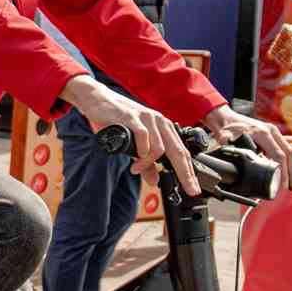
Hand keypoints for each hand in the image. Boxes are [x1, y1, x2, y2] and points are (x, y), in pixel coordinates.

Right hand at [61, 75, 200, 196]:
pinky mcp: (132, 117)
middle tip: (190, 189)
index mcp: (163, 127)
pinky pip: (143, 138)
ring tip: (136, 169)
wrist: (98, 100)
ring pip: (159, 148)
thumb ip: (146, 163)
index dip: (189, 172)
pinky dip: (140, 153)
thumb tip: (154, 181)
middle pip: (178, 151)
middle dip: (185, 173)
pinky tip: (134, 160)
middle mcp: (159, 121)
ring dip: (148, 163)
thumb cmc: (117, 121)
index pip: (182, 152)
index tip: (193, 189)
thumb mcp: (134, 145)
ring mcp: (147, 118)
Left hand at [202, 104, 291, 190]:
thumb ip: (229, 149)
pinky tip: (287, 172)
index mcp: (262, 133)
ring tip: (291, 183)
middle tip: (291, 187)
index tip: (282, 183)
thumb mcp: (226, 140)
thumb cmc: (227, 129)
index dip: (282, 171)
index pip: (278, 154)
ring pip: (289, 150)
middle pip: (288, 153)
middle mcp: (271, 130)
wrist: (227, 118)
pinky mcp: (273, 134)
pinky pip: (284, 148)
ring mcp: (273, 131)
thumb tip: (228, 161)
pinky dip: (287, 161)